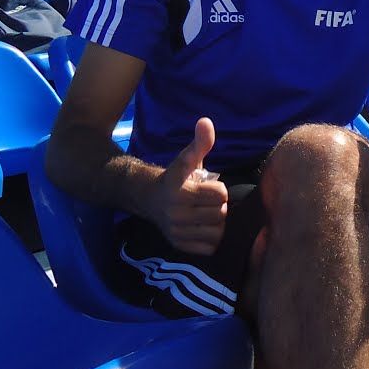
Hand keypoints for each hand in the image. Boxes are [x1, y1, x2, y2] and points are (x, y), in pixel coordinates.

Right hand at [153, 117, 227, 254]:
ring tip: (206, 214)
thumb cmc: (175, 177)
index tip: (208, 187)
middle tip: (207, 202)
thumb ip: (200, 143)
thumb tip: (206, 122)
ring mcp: (177, 231)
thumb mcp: (188, 159)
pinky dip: (210, 239)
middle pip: (221, 213)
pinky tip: (202, 227)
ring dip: (216, 223)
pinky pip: (209, 247)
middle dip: (219, 206)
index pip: (220, 194)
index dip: (219, 190)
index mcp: (181, 191)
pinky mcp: (178, 245)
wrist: (148, 198)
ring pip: (217, 231)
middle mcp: (176, 213)